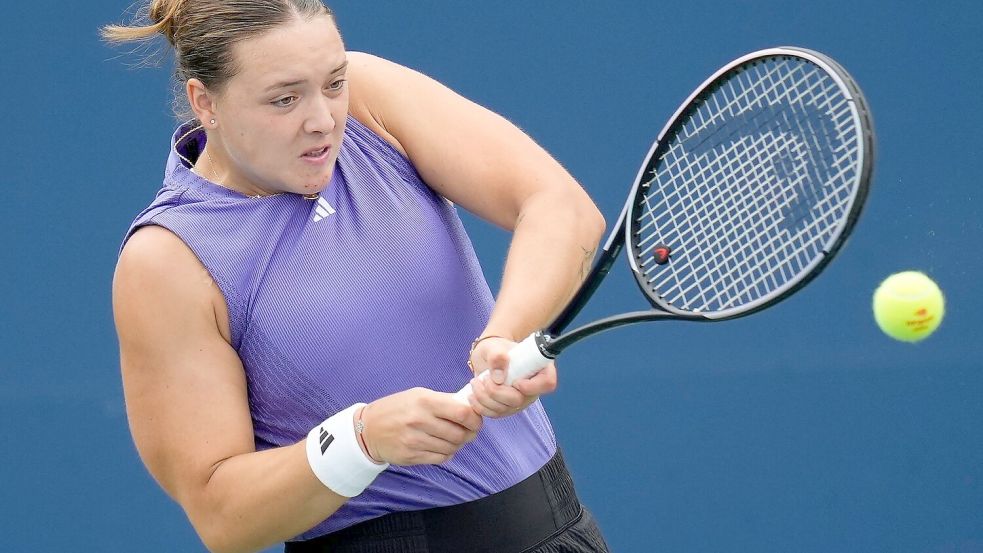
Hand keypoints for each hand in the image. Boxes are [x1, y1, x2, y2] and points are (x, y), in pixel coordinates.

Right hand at [360, 388, 482, 465]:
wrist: (368, 429)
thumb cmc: (397, 408)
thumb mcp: (418, 395)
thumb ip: (444, 401)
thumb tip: (470, 408)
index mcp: (425, 401)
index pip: (462, 413)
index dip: (475, 419)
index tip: (475, 420)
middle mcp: (420, 420)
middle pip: (459, 434)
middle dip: (469, 435)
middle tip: (468, 432)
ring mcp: (415, 440)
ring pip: (451, 448)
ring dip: (457, 445)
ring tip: (453, 439)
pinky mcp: (411, 456)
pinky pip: (440, 458)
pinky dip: (446, 454)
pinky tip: (442, 448)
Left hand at [466, 336, 557, 417]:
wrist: (488, 357)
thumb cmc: (496, 349)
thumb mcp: (495, 347)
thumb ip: (497, 356)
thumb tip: (498, 377)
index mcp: (538, 370)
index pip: (547, 383)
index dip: (532, 386)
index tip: (515, 381)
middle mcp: (532, 389)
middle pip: (520, 400)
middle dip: (497, 392)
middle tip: (484, 378)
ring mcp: (519, 401)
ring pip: (504, 409)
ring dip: (484, 397)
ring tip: (475, 382)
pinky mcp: (505, 409)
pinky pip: (493, 414)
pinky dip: (479, 406)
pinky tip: (473, 394)